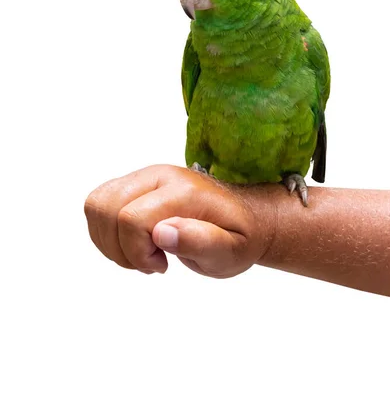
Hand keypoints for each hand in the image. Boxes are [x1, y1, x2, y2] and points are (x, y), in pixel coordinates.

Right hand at [84, 164, 274, 277]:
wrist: (241, 218)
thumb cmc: (236, 237)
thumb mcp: (230, 251)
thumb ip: (200, 241)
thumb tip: (162, 233)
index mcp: (184, 191)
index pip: (132, 218)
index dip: (137, 252)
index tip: (162, 266)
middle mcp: (160, 175)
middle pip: (107, 207)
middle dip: (119, 248)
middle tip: (151, 262)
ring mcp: (144, 176)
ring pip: (96, 203)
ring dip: (109, 240)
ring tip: (142, 253)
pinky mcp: (134, 184)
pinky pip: (98, 203)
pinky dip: (104, 231)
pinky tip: (132, 244)